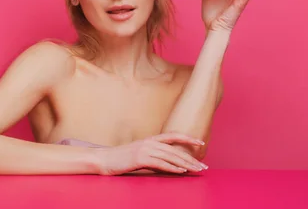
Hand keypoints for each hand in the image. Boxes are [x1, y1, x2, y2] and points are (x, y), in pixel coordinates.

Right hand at [94, 133, 208, 175]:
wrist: (104, 159)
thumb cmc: (121, 159)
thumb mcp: (139, 154)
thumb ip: (153, 156)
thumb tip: (168, 163)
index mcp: (150, 139)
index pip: (173, 136)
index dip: (187, 138)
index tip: (201, 142)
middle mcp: (149, 142)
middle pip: (176, 149)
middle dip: (191, 158)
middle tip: (203, 166)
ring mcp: (145, 149)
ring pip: (171, 156)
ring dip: (186, 164)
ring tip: (197, 170)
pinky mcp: (140, 158)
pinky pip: (161, 164)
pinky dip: (173, 168)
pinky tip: (182, 172)